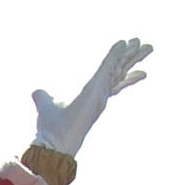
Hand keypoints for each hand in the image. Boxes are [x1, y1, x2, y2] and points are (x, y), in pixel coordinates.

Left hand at [32, 39, 151, 157]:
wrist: (53, 142)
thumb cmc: (51, 130)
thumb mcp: (46, 106)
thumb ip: (43, 98)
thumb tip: (36, 93)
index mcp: (92, 97)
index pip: (112, 80)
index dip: (122, 69)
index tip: (130, 61)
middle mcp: (100, 94)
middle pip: (121, 72)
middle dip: (134, 59)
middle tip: (148, 47)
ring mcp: (99, 91)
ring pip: (120, 68)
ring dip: (133, 55)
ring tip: (148, 45)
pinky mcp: (94, 88)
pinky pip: (107, 67)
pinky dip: (115, 54)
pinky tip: (123, 43)